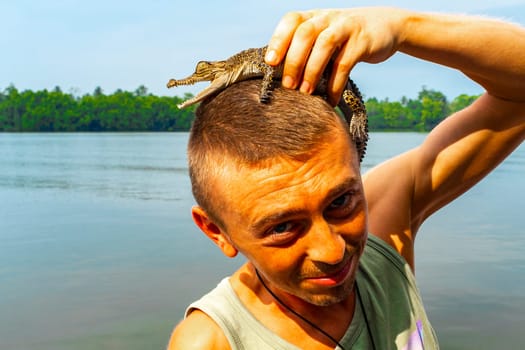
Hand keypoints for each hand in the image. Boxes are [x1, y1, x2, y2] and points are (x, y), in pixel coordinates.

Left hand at [265, 7, 406, 104]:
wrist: (387, 25)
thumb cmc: (346, 38)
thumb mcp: (325, 35)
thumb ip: (306, 48)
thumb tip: (280, 78)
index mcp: (314, 16)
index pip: (292, 21)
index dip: (278, 40)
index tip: (270, 62)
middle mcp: (328, 18)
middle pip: (305, 33)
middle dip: (293, 61)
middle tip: (288, 85)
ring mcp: (346, 27)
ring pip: (325, 45)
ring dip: (312, 71)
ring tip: (306, 93)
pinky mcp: (363, 41)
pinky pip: (346, 63)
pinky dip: (336, 84)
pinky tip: (331, 99)